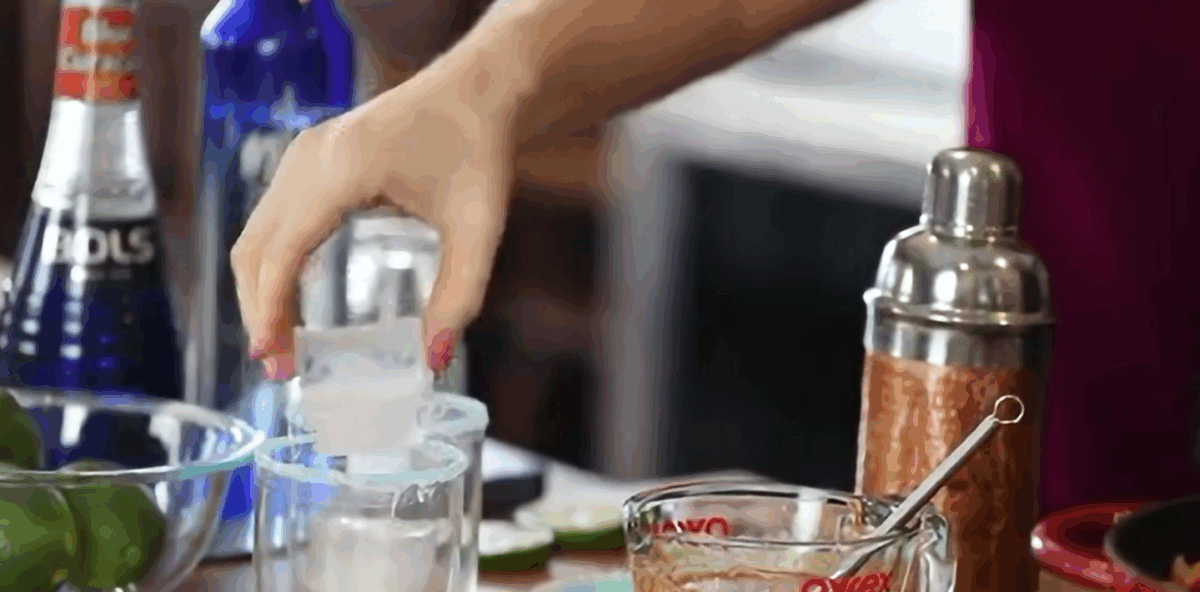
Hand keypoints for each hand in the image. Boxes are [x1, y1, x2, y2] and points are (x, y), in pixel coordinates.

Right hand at [231, 65, 516, 378]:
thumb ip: (459, 297)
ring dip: (261, 290)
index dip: (270, 314)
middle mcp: (308, 159)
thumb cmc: (479, 151)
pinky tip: (291, 301)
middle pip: (254, 248)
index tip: (275, 363)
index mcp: (340, 170)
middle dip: (259, 311)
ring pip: (257, 234)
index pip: (281, 254)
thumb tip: (432, 359)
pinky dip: (274, 265)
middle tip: (280, 367)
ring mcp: (304, 155)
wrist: (479, 91)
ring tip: (282, 344)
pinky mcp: (312, 159)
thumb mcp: (478, 229)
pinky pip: (275, 219)